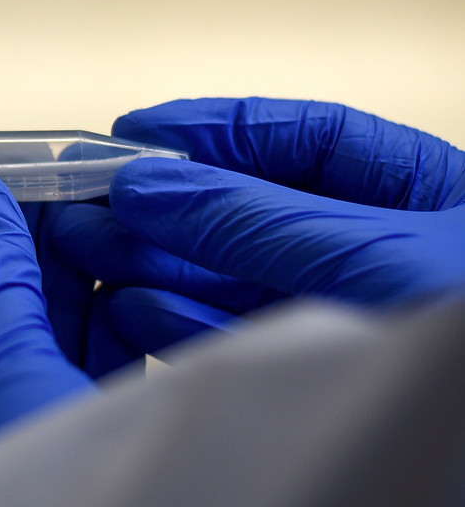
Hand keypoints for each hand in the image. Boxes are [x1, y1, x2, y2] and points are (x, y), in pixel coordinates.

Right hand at [50, 98, 464, 352]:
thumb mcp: (375, 259)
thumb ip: (257, 220)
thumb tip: (153, 184)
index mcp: (416, 196)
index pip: (300, 143)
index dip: (211, 132)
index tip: (135, 134)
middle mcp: (367, 251)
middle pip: (245, 212)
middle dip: (162, 208)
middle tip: (91, 204)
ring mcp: (328, 315)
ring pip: (225, 279)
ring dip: (153, 267)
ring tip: (89, 253)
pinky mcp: (296, 374)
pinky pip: (228, 338)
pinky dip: (176, 327)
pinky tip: (128, 311)